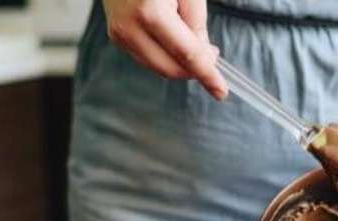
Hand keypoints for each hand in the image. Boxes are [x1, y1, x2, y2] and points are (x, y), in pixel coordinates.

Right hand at [102, 0, 227, 98]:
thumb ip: (196, 23)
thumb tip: (201, 55)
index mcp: (151, 12)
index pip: (186, 54)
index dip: (207, 74)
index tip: (221, 91)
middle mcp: (130, 27)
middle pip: (170, 68)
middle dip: (194, 69)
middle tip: (211, 53)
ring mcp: (120, 34)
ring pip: (158, 67)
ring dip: (179, 62)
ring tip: (190, 38)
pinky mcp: (117, 37)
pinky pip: (147, 58)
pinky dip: (165, 55)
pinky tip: (173, 38)